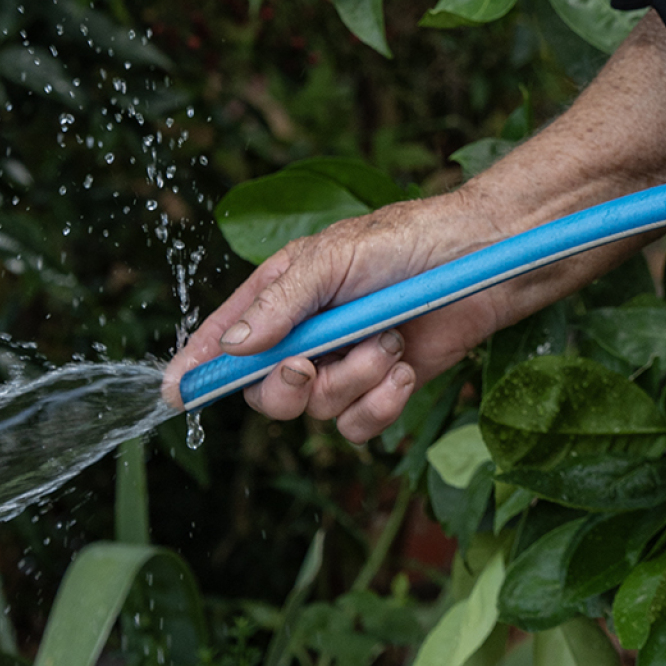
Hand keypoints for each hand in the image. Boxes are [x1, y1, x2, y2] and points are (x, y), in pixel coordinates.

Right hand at [163, 8, 665, 447]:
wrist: (490, 258)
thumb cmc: (414, 238)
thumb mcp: (337, 256)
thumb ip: (285, 303)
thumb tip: (236, 350)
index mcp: (287, 293)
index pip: (226, 338)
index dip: (198, 367)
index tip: (175, 394)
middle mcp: (312, 334)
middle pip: (263, 392)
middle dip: (282, 387)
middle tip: (308, 366)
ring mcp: (351, 363)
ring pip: (316, 413)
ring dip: (351, 385)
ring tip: (388, 344)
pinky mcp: (391, 387)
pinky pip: (361, 427)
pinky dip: (382, 405)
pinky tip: (407, 367)